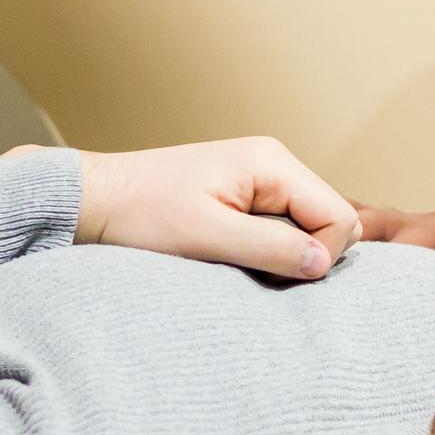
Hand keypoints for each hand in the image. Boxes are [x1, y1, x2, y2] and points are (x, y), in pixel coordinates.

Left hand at [74, 138, 356, 281]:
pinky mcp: (245, 198)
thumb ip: (270, 246)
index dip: (317, 256)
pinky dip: (265, 251)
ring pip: (306, 230)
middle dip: (302, 256)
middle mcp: (274, 164)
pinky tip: (231, 257)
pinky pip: (281, 230)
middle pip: (329, 221)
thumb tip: (324, 263)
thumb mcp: (205, 235)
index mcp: (271, 162)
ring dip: (280, 256)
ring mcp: (261, 180)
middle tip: (249, 267)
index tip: (269, 271)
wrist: (96, 201)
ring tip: (233, 260)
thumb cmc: (141, 213)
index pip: (338, 217)